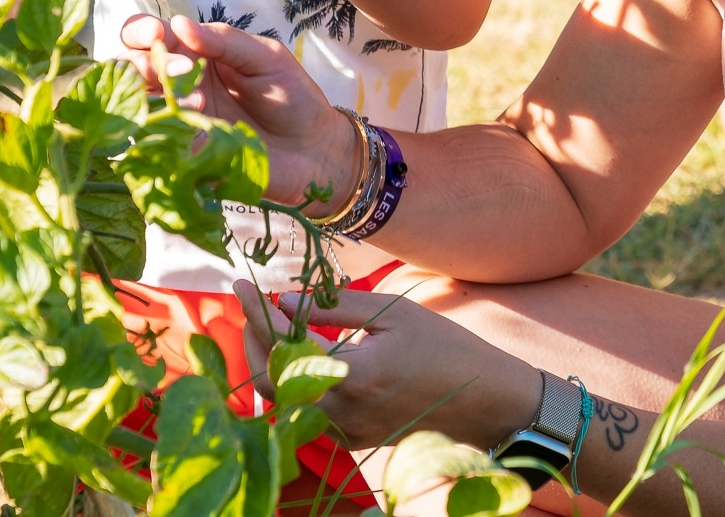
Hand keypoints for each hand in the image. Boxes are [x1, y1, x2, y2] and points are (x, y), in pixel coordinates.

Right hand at [120, 13, 353, 206]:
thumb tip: (178, 24)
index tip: (156, 36)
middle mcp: (178, 86)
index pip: (150, 35)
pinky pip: (153, 144)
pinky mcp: (183, 155)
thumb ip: (225, 41)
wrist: (315, 151)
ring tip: (197, 103)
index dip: (142, 32)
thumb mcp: (266, 57)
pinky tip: (193, 132)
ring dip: (153, 99)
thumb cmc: (293, 97)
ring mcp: (177, 122)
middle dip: (141, 64)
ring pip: (135, 106)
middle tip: (180, 73)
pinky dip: (163, 134)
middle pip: (130, 69)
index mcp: (195, 54)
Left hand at [236, 281, 538, 450]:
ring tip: (267, 323)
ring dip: (269, 361)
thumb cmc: (445, 347)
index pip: (285, 343)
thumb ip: (336, 307)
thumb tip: (284, 298)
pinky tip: (294, 355)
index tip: (239, 284)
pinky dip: (292, 383)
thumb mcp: (393, 314)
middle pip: (272, 380)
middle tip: (249, 304)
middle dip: (253, 339)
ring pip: (285, 400)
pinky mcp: (352, 439)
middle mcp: (343, 411)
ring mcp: (346, 432)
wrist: (485, 401)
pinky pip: (307, 412)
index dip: (256, 312)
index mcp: (355, 374)